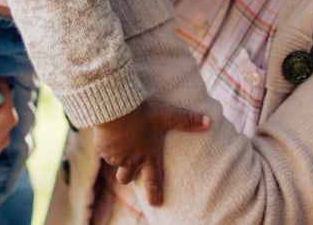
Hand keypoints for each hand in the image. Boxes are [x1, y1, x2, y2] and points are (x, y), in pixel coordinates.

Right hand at [93, 100, 210, 206]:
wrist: (116, 108)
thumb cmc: (143, 113)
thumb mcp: (167, 115)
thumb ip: (187, 120)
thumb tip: (210, 122)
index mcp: (149, 155)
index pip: (154, 180)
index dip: (155, 193)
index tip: (156, 203)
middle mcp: (132, 160)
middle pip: (126, 178)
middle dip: (129, 176)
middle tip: (131, 170)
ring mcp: (116, 157)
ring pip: (116, 163)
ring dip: (118, 156)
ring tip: (121, 140)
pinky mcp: (102, 150)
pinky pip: (104, 151)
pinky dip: (107, 145)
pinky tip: (110, 132)